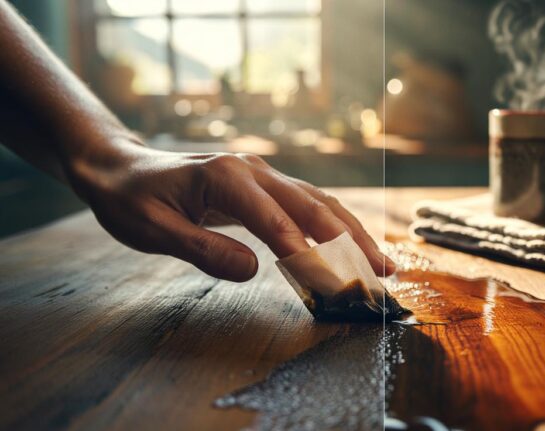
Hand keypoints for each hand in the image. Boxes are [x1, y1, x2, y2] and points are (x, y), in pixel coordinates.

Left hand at [67, 141, 395, 281]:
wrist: (120, 167)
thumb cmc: (130, 199)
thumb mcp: (153, 230)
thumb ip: (202, 249)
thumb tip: (253, 271)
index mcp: (226, 177)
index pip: (275, 219)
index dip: (304, 252)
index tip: (330, 283)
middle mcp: (253, 170)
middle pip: (313, 205)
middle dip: (349, 241)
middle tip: (379, 272)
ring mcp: (262, 174)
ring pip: (319, 202)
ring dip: (352, 232)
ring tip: (381, 261)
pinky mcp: (264, 186)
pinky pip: (307, 205)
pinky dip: (334, 226)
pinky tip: (350, 244)